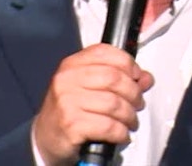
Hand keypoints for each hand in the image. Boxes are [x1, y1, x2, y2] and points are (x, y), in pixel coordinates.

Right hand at [31, 43, 154, 164]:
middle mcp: (67, 79)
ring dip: (129, 116)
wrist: (45, 139)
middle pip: (114, 78)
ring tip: (131, 122)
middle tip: (138, 104)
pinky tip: (121, 134)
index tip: (137, 76)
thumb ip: (117, 78)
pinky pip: (108, 126)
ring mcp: (67, 102)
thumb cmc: (70, 111)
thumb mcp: (88, 88)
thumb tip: (145, 78)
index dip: (128, 63)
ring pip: (114, 104)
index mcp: (72, 65)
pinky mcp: (71, 125)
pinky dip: (121, 132)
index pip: (105, 53)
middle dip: (133, 93)